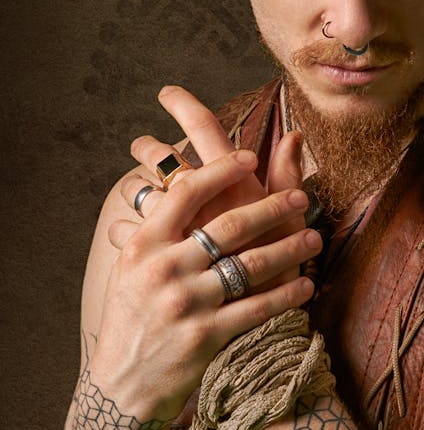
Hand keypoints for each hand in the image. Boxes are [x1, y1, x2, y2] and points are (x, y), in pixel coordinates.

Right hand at [89, 89, 321, 421]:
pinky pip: (257, 308)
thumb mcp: (133, 267)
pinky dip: (286, 295)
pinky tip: (307, 285)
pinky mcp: (205, 337)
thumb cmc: (132, 318)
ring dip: (289, 249)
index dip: (221, 170)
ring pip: (249, 266)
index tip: (250, 156)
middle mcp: (163, 270)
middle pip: (228, 226)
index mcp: (143, 246)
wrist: (122, 386)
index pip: (186, 192)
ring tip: (314, 238)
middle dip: (271, 208)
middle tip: (300, 198)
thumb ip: (161, 227)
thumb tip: (185, 178)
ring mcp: (185, 304)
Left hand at [127, 86, 307, 280]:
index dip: (185, 105)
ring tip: (135, 188)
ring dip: (136, 187)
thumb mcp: (289, 223)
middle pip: (164, 158)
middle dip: (149, 148)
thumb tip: (293, 134)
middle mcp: (198, 202)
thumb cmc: (281, 272)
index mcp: (232, 186)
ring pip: (141, 192)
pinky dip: (125, 228)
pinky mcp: (156, 260)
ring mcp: (173, 230)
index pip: (205, 130)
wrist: (255, 337)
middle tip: (140, 144)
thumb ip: (287, 176)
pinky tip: (125, 229)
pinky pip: (128, 233)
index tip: (168, 93)